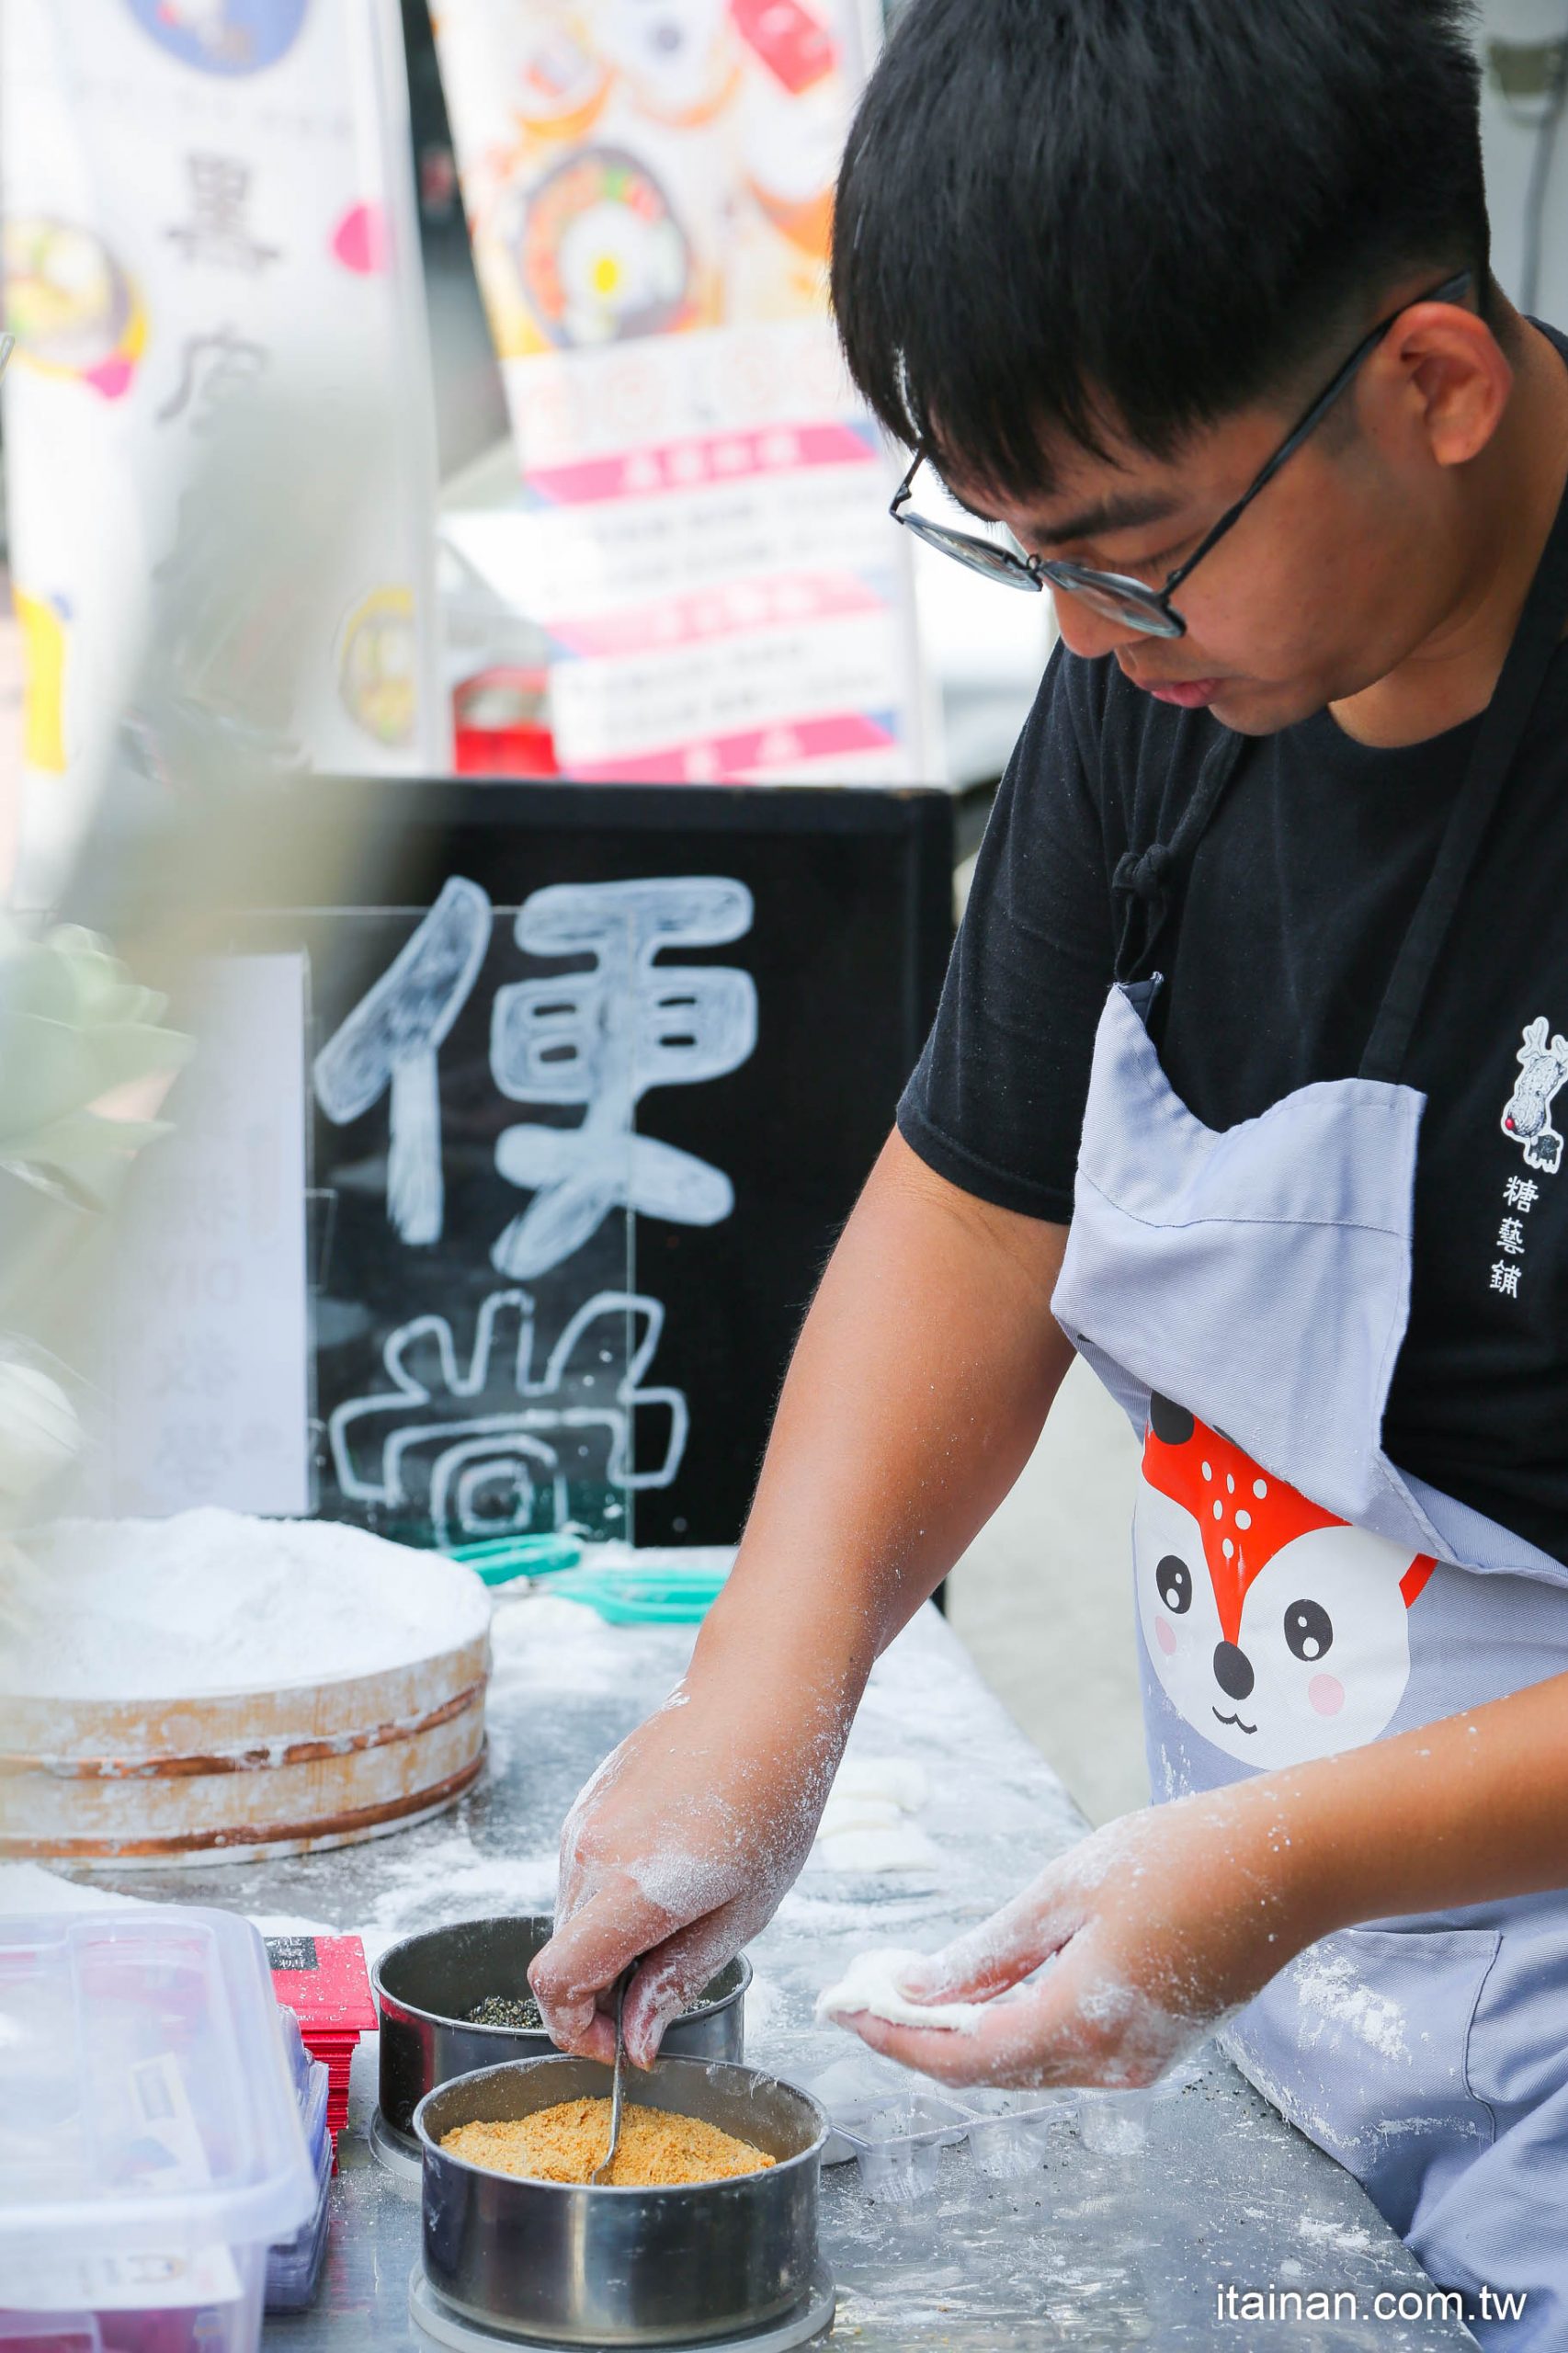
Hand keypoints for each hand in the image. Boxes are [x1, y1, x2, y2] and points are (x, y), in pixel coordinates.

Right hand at [530, 1669, 845, 2067]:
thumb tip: (638, 2041)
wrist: (762, 1699)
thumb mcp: (744, 1911)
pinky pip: (581, 1871)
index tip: (620, 2044)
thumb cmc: (773, 1799)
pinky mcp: (589, 1801)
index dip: (577, 2031)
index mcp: (629, 1888)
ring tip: (680, 1925)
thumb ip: (679, 1979)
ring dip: (605, 1943)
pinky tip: (669, 1878)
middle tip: (662, 1996)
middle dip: (599, 1994)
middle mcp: (588, 1854)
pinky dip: (606, 1899)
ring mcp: (583, 1823)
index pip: (556, 1982)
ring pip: (570, 1913)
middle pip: (562, 1955)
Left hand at [829, 1790, 1326, 2089]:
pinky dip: (1010, 2025)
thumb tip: (916, 1988)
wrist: (1287, 1866)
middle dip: (916, 2037)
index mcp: (1081, 2025)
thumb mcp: (1065, 1891)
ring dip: (961, 2034)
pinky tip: (980, 1986)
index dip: (893, 2037)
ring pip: (1024, 2064)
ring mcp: (1137, 2063)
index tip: (840, 2006)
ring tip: (906, 1983)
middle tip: (860, 1991)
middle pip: (987, 2071)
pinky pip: (1061, 2051)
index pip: (960, 2057)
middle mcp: (1109, 2066)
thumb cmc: (1177, 1859)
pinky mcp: (1154, 2047)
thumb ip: (986, 1952)